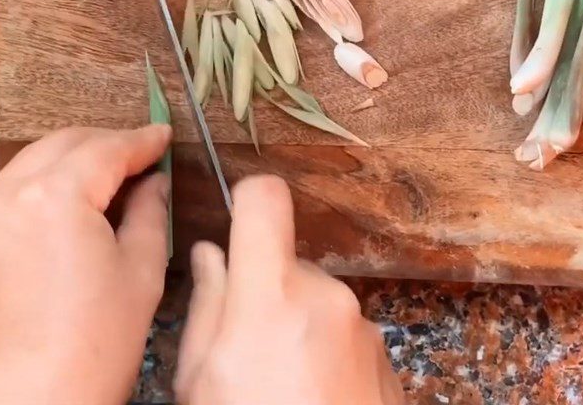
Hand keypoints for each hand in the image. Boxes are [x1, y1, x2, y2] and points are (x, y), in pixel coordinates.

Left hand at [0, 124, 171, 404]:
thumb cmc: (88, 349)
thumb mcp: (140, 272)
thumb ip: (149, 211)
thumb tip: (153, 182)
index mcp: (54, 199)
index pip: (107, 149)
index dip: (142, 140)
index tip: (163, 136)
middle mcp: (5, 197)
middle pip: (65, 144)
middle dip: (108, 144)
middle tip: (143, 156)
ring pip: (34, 163)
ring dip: (75, 162)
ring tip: (112, 179)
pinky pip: (12, 191)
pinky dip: (47, 185)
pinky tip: (74, 204)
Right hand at [174, 175, 403, 404]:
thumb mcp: (198, 385)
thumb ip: (205, 307)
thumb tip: (211, 254)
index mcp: (271, 294)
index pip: (266, 198)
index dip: (246, 200)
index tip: (235, 223)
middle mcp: (326, 295)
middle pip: (286, 259)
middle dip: (263, 291)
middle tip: (244, 352)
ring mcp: (361, 323)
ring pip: (314, 297)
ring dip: (295, 324)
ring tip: (279, 385)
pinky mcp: (383, 351)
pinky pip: (342, 328)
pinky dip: (323, 349)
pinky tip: (311, 398)